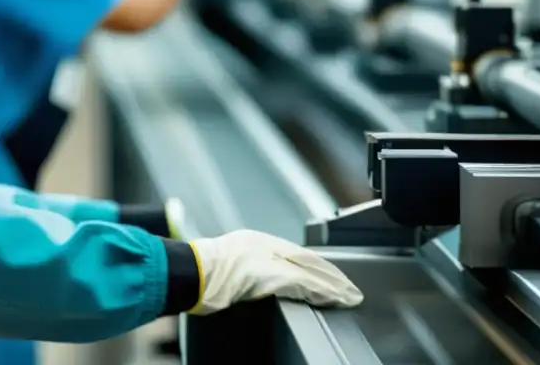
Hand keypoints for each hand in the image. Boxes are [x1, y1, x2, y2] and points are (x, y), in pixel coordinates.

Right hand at [189, 230, 362, 313]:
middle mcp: (265, 245)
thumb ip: (249, 267)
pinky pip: (304, 284)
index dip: (318, 267)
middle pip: (307, 260)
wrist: (189, 272)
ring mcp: (269, 258)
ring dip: (331, 285)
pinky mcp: (271, 275)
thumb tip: (262, 281)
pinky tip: (333, 299)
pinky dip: (321, 292)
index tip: (333, 278)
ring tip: (348, 297)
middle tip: (350, 289)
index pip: (296, 254)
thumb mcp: (229, 263)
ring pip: (309, 272)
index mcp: (255, 241)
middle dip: (331, 275)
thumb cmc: (202, 271)